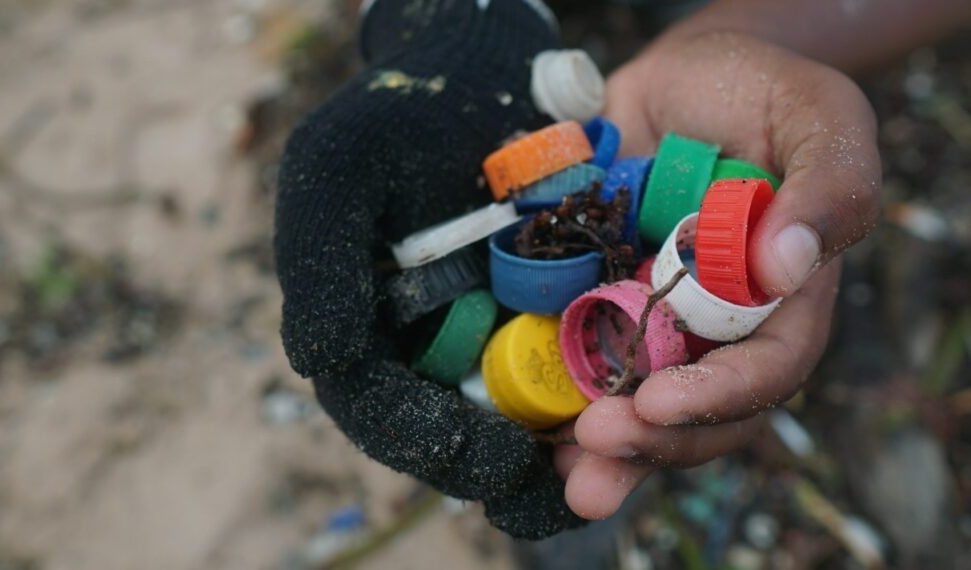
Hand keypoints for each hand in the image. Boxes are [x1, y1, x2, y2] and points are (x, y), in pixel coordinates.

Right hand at [274, 0, 584, 538]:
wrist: (477, 70)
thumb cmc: (394, 117)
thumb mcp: (336, 173)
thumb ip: (320, 267)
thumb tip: (321, 364)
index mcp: (372, 336)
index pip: (387, 415)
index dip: (434, 447)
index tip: (489, 463)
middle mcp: (434, 350)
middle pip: (462, 437)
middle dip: (509, 472)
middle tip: (562, 487)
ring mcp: (499, 336)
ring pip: (529, 416)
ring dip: (568, 451)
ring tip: (613, 464)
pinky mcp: (562, 311)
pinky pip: (587, 364)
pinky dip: (613, 390)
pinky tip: (650, 404)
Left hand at [556, 32, 880, 518]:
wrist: (687, 76)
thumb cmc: (766, 91)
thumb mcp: (820, 116)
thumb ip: (829, 184)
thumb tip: (789, 264)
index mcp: (786, 299)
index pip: (768, 370)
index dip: (719, 397)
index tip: (659, 401)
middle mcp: (723, 327)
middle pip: (704, 413)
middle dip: (653, 443)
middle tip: (595, 443)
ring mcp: (660, 320)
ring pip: (644, 409)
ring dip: (609, 452)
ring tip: (568, 475)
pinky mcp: (603, 302)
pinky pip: (584, 364)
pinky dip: (559, 401)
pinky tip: (534, 430)